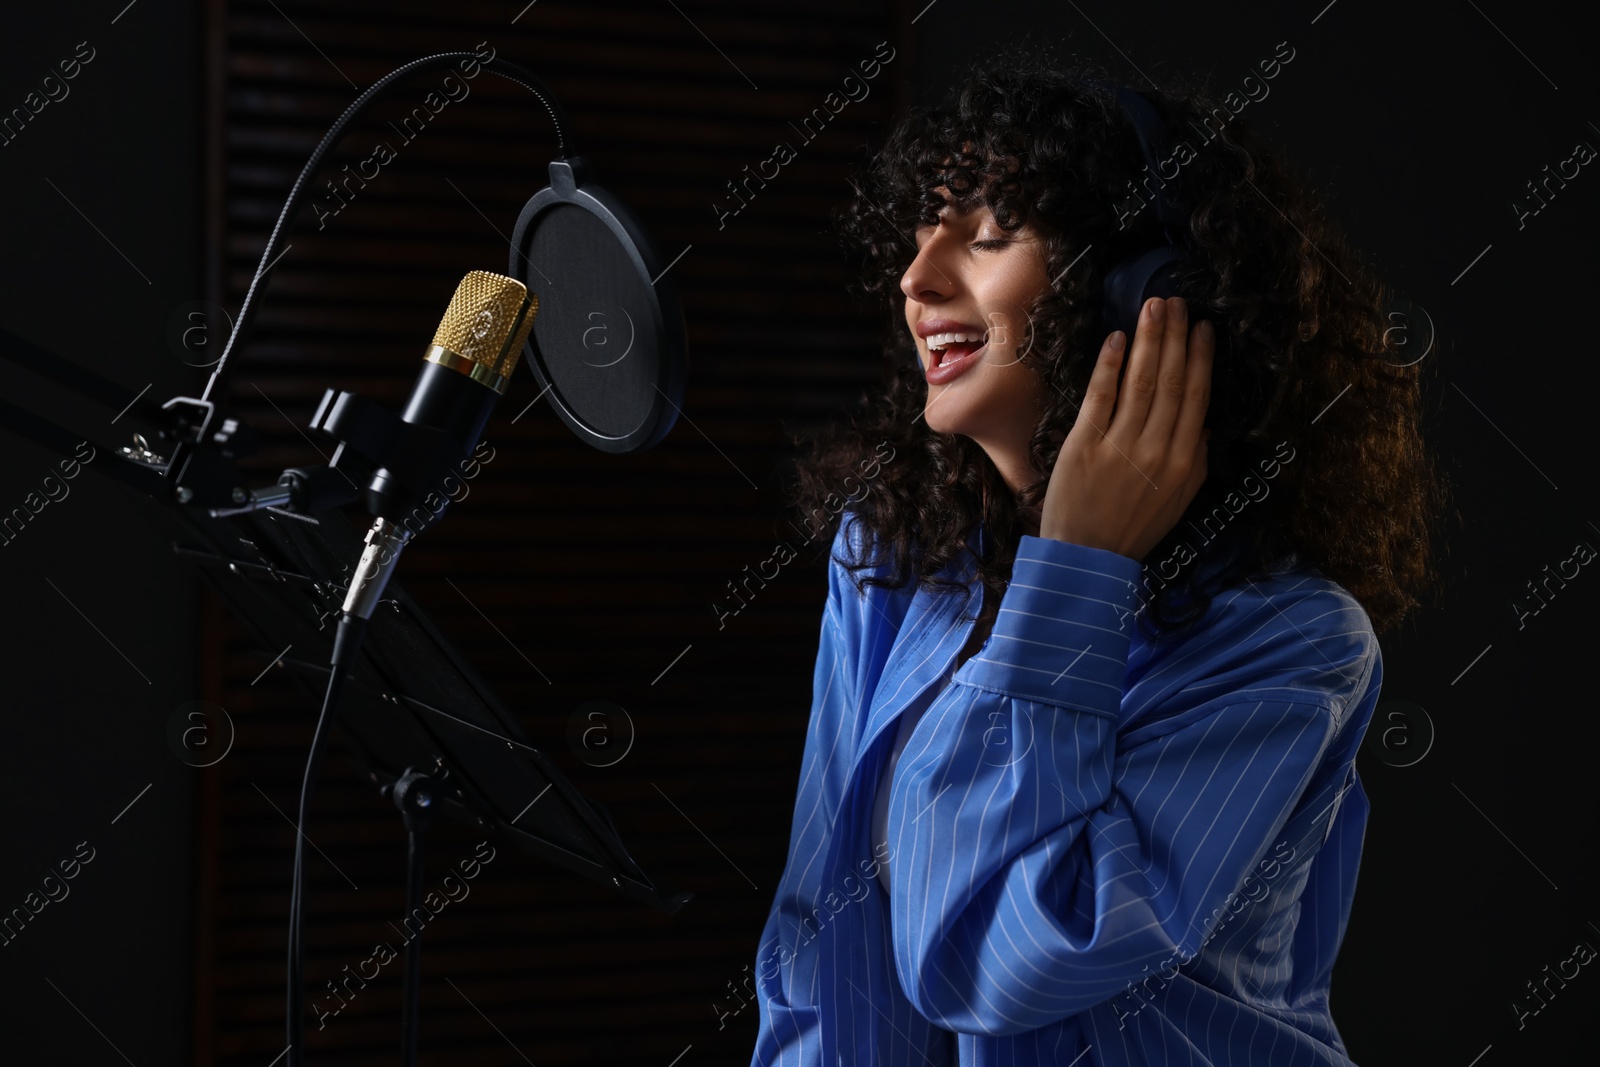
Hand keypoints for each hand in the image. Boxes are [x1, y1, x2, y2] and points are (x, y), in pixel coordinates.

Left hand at [1039, 296, 1213, 561]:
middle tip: (1178, 302)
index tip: (1203, 328)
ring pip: (1141, 383)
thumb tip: (1204, 422)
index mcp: (1184, 461)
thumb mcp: (1179, 500)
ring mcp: (1120, 446)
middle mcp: (1157, 449)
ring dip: (1149, 341)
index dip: (1201, 359)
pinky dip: (1110, 366)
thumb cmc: (1133, 528)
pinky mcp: (1084, 445)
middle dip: (1176, 337)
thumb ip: (1196, 460)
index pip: (1196, 398)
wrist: (1086, 557)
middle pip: (1171, 382)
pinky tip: (1117, 338)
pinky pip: (1101, 397)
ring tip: (1154, 308)